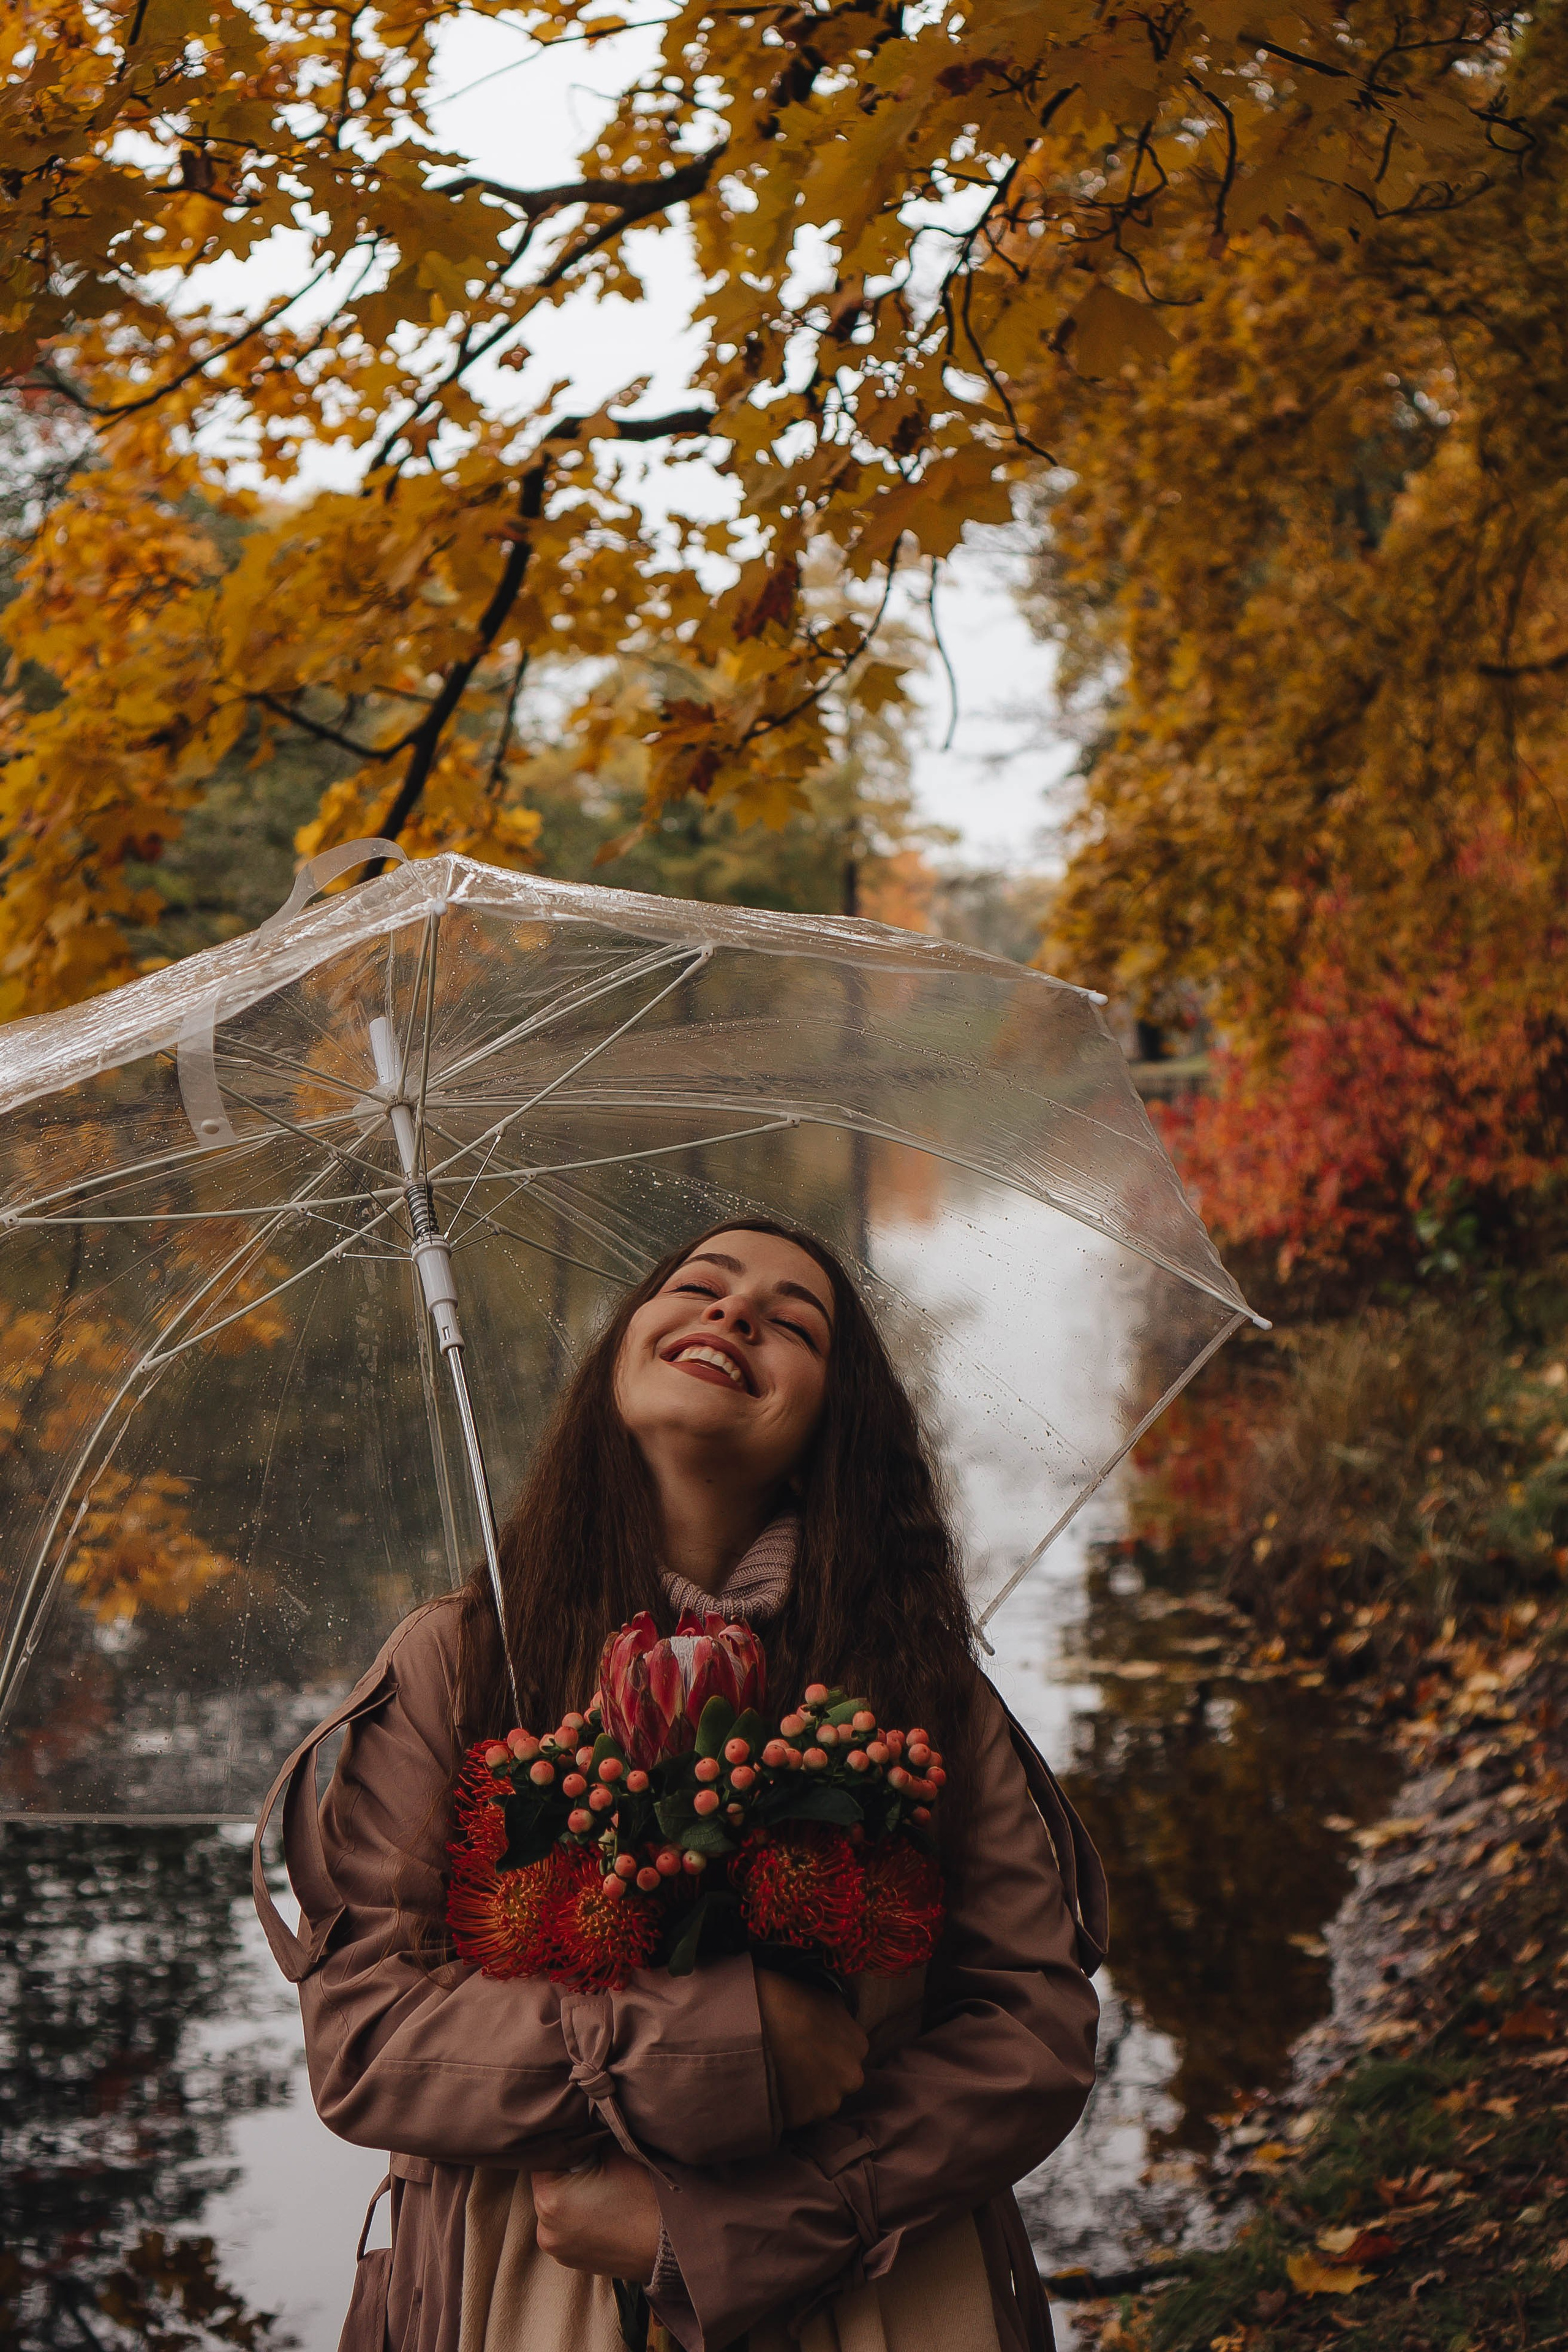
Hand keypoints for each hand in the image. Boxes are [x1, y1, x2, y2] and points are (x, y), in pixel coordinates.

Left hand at [531, 2153, 661, 2279]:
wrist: (669, 2247)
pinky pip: (566, 2227)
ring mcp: (558, 2250)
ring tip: (601, 2186)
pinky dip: (578, 2215)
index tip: (582, 2140)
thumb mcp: (616, 2154)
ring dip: (572, 2193)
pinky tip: (603, 2207)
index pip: (543, 2159)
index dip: (564, 2146)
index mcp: (551, 2201)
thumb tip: (582, 2131)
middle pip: (548, 2184)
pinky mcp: (572, 2261)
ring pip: (556, 2206)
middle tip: (594, 2161)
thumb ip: (591, 2140)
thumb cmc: (643, 2199)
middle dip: (568, 2170)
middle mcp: (546, 2230)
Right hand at [756, 1966, 867, 2129]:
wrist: (752, 2020)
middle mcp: (851, 2077)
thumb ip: (838, 2016)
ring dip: (804, 2093)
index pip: (848, 2054)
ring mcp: (828, 2102)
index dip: (827, 2050)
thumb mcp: (825, 1997)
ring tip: (779, 2076)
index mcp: (858, 2045)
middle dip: (819, 2075)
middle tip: (793, 2062)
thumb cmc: (787, 2000)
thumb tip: (834, 2021)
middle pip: (837, 2081)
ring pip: (818, 2102)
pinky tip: (771, 2087)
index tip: (809, 2045)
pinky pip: (795, 2115)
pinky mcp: (802, 2119)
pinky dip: (785, 2106)